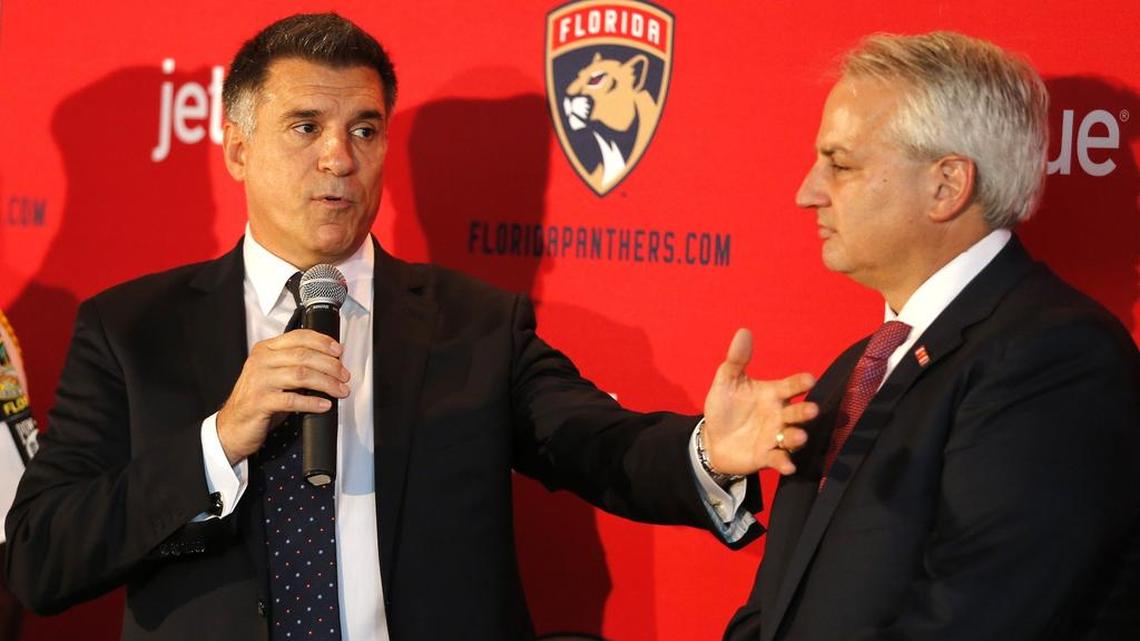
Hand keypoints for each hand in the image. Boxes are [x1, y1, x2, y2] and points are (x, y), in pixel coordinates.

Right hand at [216, 330, 350, 464]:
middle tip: (344, 375)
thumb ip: (294, 363)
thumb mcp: (274, 375)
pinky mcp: (260, 402)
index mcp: (265, 350)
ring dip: (326, 383)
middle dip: (330, 365)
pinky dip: (312, 402)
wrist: (233, 425)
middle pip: (304, 356)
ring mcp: (259, 381)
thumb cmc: (258, 399)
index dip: (322, 342)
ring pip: (301, 375)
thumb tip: (330, 361)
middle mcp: (261, 361)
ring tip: (340, 390)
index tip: (339, 351)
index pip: (298, 337)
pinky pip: (292, 400)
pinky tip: (324, 405)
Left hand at [702, 328, 816, 475]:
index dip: (801, 382)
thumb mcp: (726, 382)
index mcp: (772, 394)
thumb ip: (736, 359)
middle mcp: (779, 415)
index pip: (791, 386)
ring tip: (798, 436)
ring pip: (792, 437)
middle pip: (798, 412)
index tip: (809, 379)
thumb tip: (743, 331)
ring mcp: (775, 437)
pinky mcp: (767, 457)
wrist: (712, 439)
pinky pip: (779, 459)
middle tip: (811, 410)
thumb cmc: (724, 408)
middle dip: (805, 411)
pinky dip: (784, 462)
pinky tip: (786, 464)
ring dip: (797, 437)